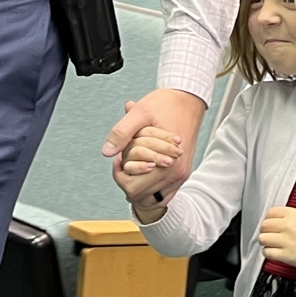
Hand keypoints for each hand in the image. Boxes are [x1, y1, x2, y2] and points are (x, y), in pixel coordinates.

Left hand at [102, 87, 204, 204]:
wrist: (188, 100)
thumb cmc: (165, 104)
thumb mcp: (139, 113)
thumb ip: (122, 133)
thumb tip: (106, 152)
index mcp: (166, 162)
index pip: (132, 189)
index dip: (120, 175)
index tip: (119, 158)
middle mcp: (175, 173)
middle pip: (140, 195)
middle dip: (129, 180)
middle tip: (125, 162)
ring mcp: (180, 174)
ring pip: (152, 196)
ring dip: (140, 184)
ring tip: (135, 165)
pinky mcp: (183, 172)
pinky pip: (164, 192)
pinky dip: (151, 186)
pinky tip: (145, 170)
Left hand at [259, 206, 295, 274]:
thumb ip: (289, 218)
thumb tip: (273, 222)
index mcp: (293, 214)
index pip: (269, 213)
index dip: (269, 220)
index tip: (271, 225)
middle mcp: (288, 225)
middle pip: (264, 226)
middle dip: (266, 231)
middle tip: (271, 236)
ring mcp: (286, 240)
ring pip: (263, 239)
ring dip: (266, 242)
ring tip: (273, 245)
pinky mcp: (286, 255)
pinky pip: (267, 253)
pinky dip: (269, 253)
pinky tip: (276, 253)